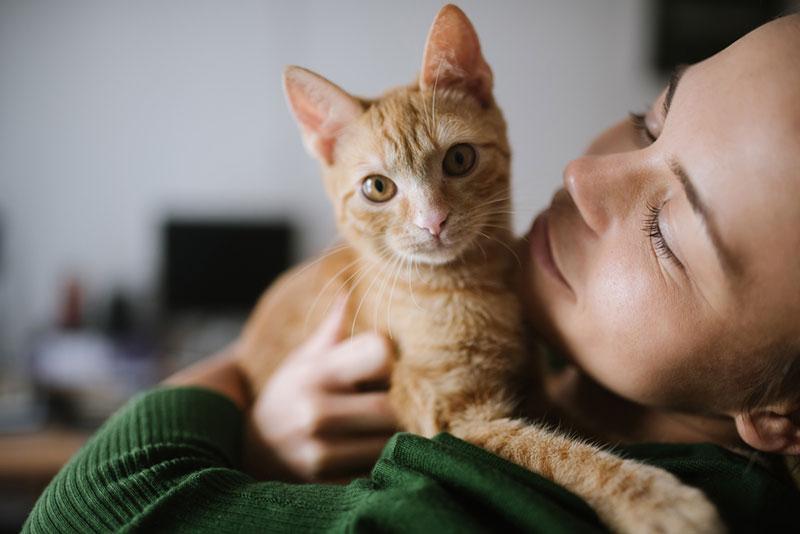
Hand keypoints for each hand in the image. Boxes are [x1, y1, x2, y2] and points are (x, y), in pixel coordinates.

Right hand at [243, 298, 397, 481]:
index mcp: (318, 372)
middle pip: (393, 405)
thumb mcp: (304, 360)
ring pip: (392, 443)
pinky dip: (388, 467)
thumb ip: (333, 329)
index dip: (396, 358)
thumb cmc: (290, 395)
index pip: (381, 352)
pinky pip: (378, 474)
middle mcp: (316, 411)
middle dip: (405, 405)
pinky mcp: (326, 485)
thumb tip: (349, 289)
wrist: (251, 451)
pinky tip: (379, 454)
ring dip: (400, 437)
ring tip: (392, 428)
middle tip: (405, 403)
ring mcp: (320, 452)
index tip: (393, 368)